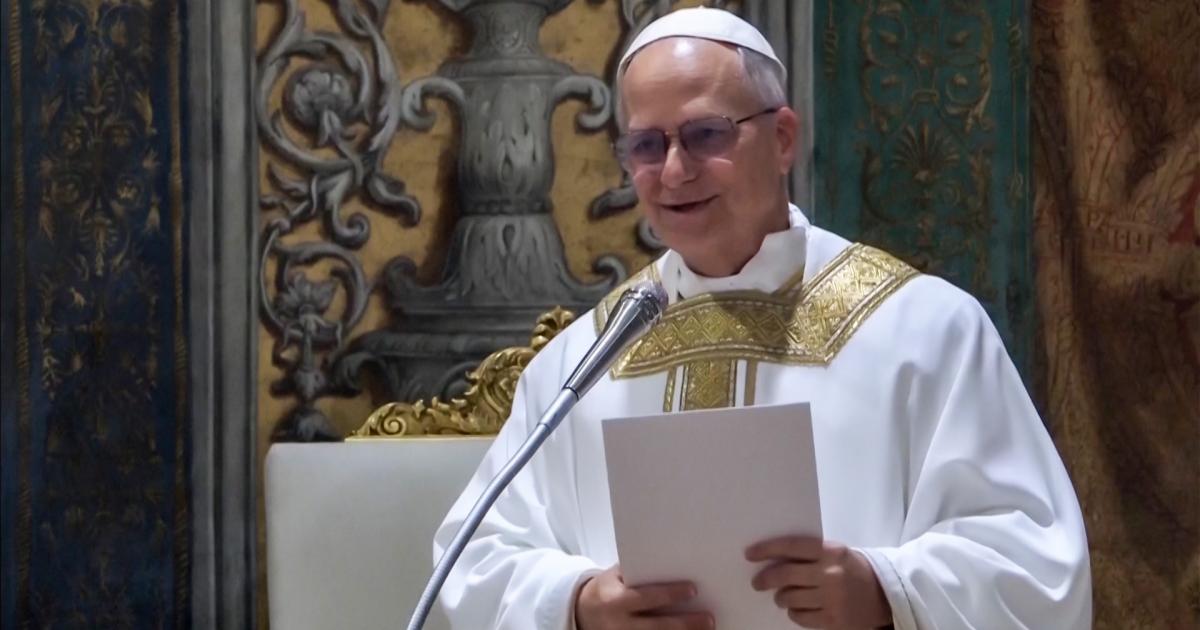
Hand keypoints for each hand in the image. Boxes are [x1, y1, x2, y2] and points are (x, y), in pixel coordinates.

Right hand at [575, 565, 713, 629]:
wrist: (582, 613)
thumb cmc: (606, 590)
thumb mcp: (614, 577)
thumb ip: (637, 574)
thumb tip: (671, 565)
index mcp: (614, 601)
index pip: (646, 598)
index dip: (670, 594)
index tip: (693, 590)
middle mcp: (618, 624)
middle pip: (657, 627)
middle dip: (684, 624)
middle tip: (709, 619)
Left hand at [745, 536, 890, 628]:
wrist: (886, 594)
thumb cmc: (853, 569)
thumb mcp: (836, 552)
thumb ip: (810, 554)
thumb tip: (772, 558)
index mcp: (831, 551)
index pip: (791, 546)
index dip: (767, 549)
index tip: (750, 554)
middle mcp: (830, 573)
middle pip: (785, 575)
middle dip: (765, 579)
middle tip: (758, 582)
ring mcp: (832, 599)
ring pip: (789, 598)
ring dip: (781, 597)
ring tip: (783, 596)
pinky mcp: (834, 620)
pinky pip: (800, 617)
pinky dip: (794, 613)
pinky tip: (798, 608)